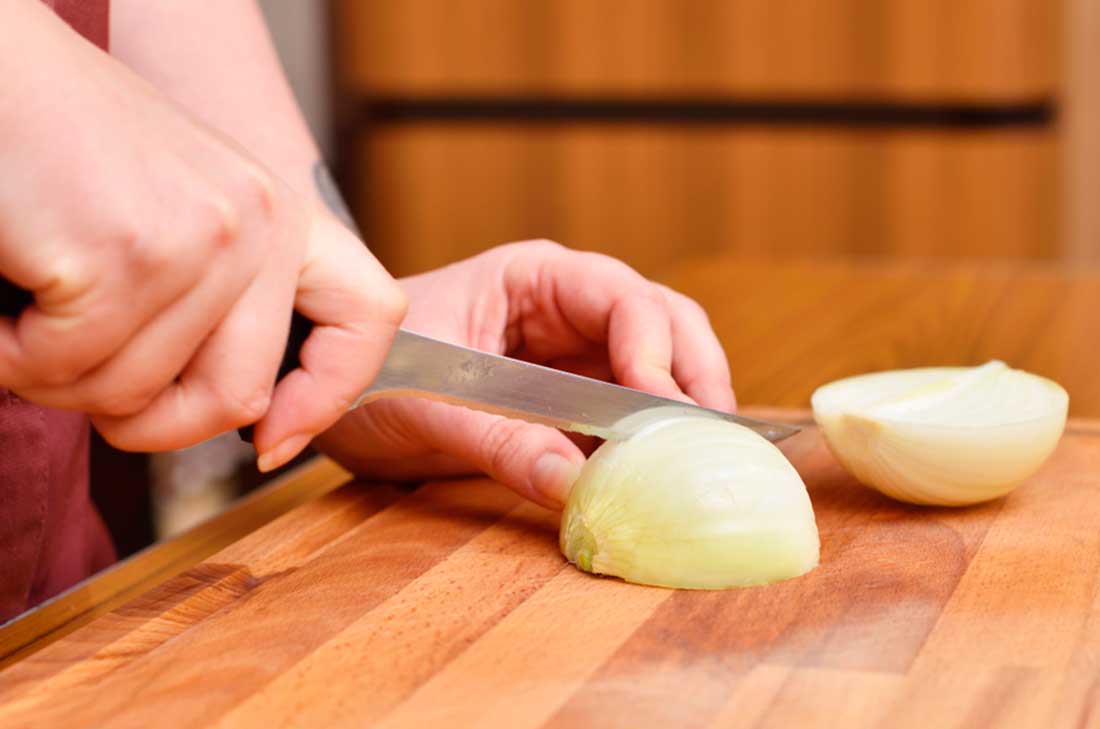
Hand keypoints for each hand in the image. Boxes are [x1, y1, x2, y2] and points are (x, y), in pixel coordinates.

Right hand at [0, 5, 406, 467]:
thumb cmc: (64, 147)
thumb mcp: (181, 213)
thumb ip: (223, 299)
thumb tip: (248, 414)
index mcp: (283, 214)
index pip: (370, 316)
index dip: (330, 397)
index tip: (272, 439)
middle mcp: (261, 222)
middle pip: (234, 398)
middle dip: (147, 423)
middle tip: (82, 381)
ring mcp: (202, 237)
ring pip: (134, 395)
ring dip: (61, 381)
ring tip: (30, 318)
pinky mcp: (128, 252)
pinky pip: (66, 368)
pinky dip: (12, 359)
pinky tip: (4, 308)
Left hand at [316, 240, 733, 508]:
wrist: (334, 389)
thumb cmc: (376, 370)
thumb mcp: (427, 405)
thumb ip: (499, 441)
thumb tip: (573, 483)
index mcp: (535, 278)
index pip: (623, 299)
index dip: (655, 352)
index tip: (662, 411)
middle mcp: (568, 307)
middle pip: (664, 325)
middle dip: (693, 377)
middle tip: (710, 441)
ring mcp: (575, 353)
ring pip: (661, 365)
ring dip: (685, 408)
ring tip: (700, 460)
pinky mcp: (572, 400)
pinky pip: (630, 413)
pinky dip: (654, 440)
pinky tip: (665, 474)